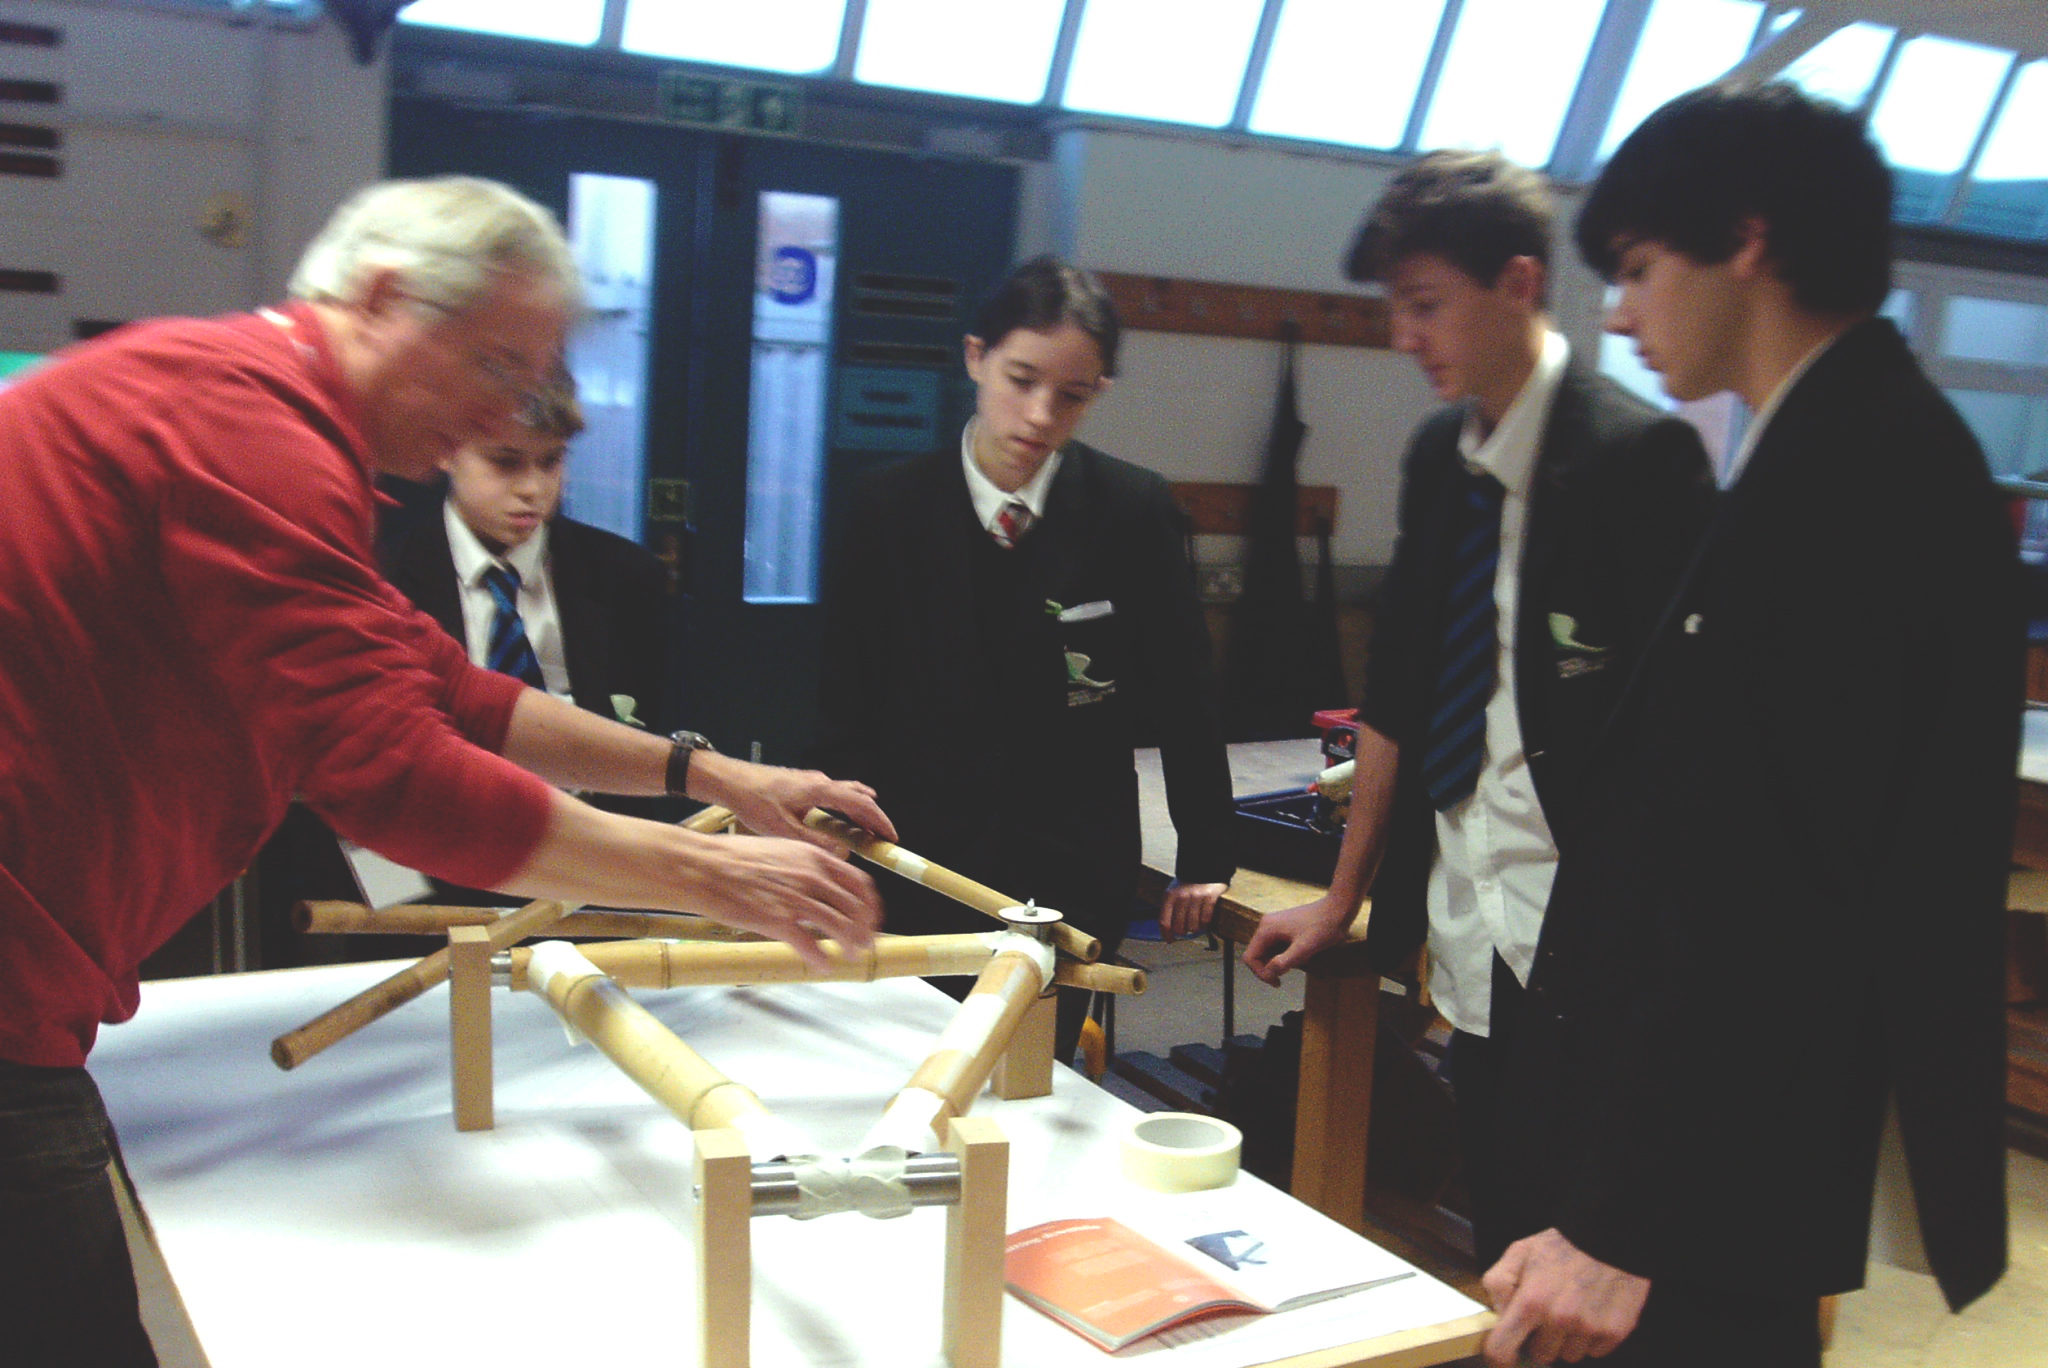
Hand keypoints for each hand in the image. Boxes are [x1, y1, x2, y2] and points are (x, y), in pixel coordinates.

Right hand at [683, 833, 884, 970]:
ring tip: (852, 956)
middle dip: (865, 930)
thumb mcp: (779, 849)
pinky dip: (821, 960)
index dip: (870, 905)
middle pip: (854, 908)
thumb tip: (818, 878)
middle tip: (867, 943)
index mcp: (813, 858)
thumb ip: (803, 864)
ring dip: (851, 945)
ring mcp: (796, 900)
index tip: (872, 917)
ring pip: (840, 927)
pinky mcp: (778, 921)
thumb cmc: (732, 857)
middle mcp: (811, 877)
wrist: (703, 866)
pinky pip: (811, 946)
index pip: (859, 883)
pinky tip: (823, 966)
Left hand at [696, 753, 898, 847]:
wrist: (730, 780)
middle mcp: (820, 781)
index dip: (880, 821)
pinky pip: (833, 793)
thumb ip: (815, 842)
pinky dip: (844, 807)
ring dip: (859, 811)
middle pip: (859, 796)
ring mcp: (811, 779)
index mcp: (820, 790)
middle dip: (873, 817)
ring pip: (846, 793)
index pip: (862, 804)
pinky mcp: (801, 783)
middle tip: (881, 836)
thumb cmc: (753, 801)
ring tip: (864, 831)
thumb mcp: (784, 829)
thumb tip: (842, 852)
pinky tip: (836, 821)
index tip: (891, 837)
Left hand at [1159, 881, 1226, 941]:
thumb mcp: (1173, 893)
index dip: (1166, 935)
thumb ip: (1170, 909)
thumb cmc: (1187, 884)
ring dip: (1194, 929)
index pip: (1164, 922)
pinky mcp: (1210, 897)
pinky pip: (1206, 919)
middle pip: (1179, 927)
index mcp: (1169, 896)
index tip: (1170, 940)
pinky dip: (1205, 924)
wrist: (1204, 868)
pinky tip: (1204, 922)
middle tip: (1185, 931)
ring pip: (1193, 926)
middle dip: (1182, 932)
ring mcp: (1196, 897)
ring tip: (1195, 926)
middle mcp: (1182, 897)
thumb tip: (1169, 931)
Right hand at [1240, 895, 1354, 984]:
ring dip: (1282, 962)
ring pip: (1269, 952)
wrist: (1337, 910)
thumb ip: (1284, 961)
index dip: (1260, 973)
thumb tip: (1270, 972)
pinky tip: (1303, 954)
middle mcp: (1266, 926)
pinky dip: (1288, 955)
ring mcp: (1275, 926)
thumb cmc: (1322, 927)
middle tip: (1290, 973)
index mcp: (1266, 929)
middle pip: (1258, 955)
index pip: (1250, 957)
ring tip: (1301, 960)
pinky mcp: (1284, 928)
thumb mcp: (1304, 948)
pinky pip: (1278, 947)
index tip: (1277, 981)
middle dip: (1272, 967)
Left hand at [1483, 1229, 1648, 1364]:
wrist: (1611, 1235)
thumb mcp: (1519, 1252)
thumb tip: (1499, 1315)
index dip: (1499, 1358)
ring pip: (1569, 1355)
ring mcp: (1589, 1330)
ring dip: (1567, 1340)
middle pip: (1540, 1356)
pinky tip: (1591, 1313)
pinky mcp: (1615, 1333)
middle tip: (1546, 1317)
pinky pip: (1595, 1351)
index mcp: (1531, 1302)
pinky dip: (1591, 1339)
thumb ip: (1499, 1283)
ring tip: (1572, 1310)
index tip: (1504, 1358)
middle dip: (1539, 1340)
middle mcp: (1559, 1321)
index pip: (1503, 1349)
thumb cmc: (1562, 1244)